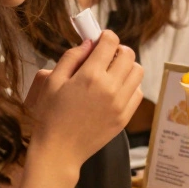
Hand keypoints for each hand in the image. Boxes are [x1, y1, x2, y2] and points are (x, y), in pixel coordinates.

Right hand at [25, 30, 144, 167]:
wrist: (59, 150)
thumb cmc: (50, 115)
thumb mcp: (53, 82)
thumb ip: (71, 58)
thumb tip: (89, 43)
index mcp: (90, 76)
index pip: (110, 42)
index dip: (106, 36)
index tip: (100, 39)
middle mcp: (110, 88)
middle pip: (128, 55)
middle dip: (118, 49)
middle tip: (106, 55)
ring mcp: (120, 104)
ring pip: (138, 72)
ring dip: (127, 67)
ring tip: (112, 72)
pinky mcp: (125, 117)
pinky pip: (138, 93)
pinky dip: (130, 86)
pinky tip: (116, 89)